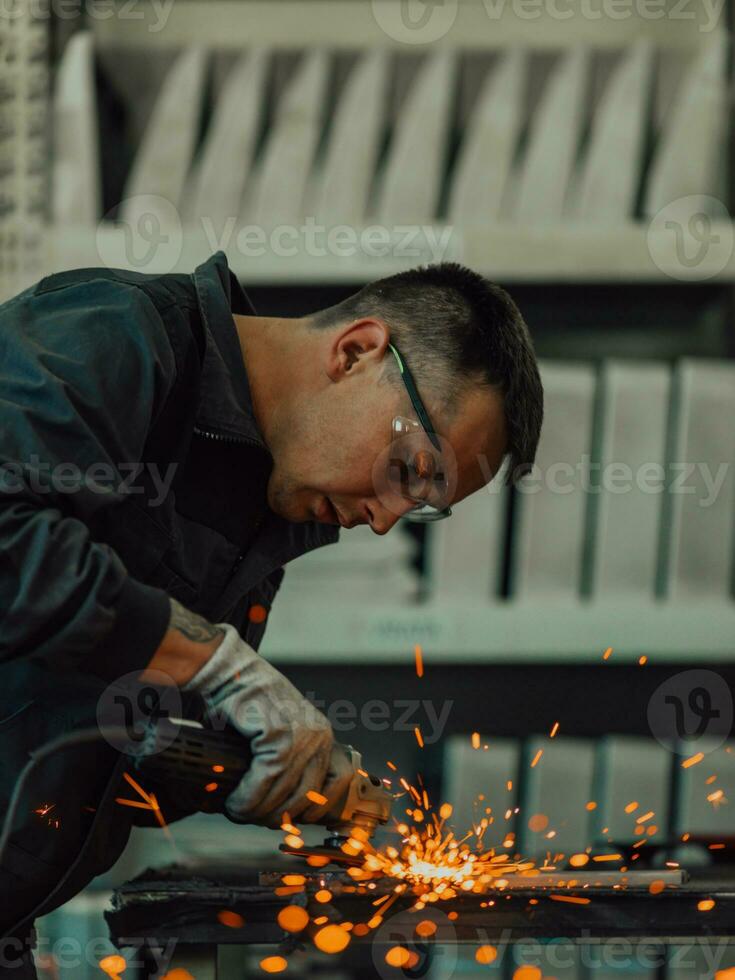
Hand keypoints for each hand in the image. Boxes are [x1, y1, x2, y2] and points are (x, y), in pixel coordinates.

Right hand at [183, 623, 336, 826]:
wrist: (231, 673)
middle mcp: (318, 735)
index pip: (337, 782)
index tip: (293, 820)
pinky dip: (247, 797)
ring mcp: (301, 735)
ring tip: (238, 812)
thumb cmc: (249, 702)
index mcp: (322, 735)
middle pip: (307, 795)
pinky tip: (234, 802)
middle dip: (277, 815)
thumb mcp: (280, 731)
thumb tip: (280, 804)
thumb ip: (287, 761)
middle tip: (253, 818)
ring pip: (283, 792)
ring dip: (256, 810)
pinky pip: (265, 779)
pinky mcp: (278, 734)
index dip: (316, 808)